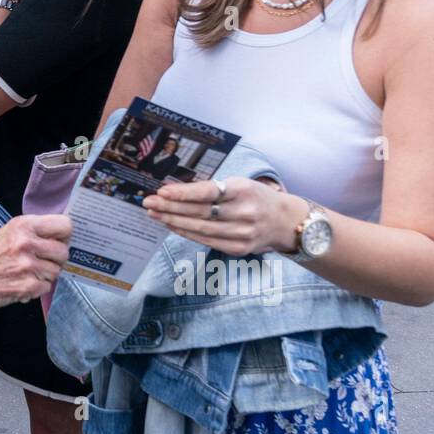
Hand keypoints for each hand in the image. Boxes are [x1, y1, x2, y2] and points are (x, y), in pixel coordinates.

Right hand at [0, 214, 71, 317]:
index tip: (58, 241)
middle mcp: (27, 243)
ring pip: (56, 271)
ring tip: (26, 273)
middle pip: (64, 251)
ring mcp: (28, 266)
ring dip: (45, 275)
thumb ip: (33, 232)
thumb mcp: (8, 232)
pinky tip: (22, 283)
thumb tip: (61, 237)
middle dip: (55, 259)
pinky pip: (47, 287)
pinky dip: (37, 288)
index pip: (65, 225)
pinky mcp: (27, 287)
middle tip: (41, 261)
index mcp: (23, 225)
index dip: (64, 236)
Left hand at [142, 177, 301, 256]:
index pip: (208, 192)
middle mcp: (244, 213)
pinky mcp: (238, 249)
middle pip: (200, 212)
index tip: (162, 192)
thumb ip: (213, 188)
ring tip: (154, 214)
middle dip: (170, 207)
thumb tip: (176, 191)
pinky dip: (187, 233)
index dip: (183, 193)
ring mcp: (242, 234)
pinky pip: (206, 241)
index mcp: (244, 190)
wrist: (285, 222)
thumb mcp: (240, 184)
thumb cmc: (256, 198)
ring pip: (200, 229)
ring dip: (174, 222)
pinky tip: (172, 226)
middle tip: (149, 203)